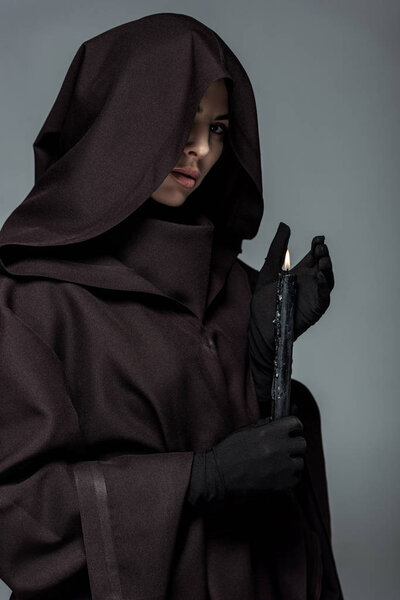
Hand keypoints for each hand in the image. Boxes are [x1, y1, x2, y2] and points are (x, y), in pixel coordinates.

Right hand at [186, 415, 306, 507]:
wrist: (219, 474)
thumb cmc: (229, 452)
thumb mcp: (247, 431)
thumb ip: (266, 425)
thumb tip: (281, 421)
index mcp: (269, 432)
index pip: (295, 423)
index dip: (294, 426)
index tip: (292, 429)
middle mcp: (278, 449)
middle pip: (302, 443)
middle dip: (295, 443)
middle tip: (287, 446)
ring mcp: (281, 468)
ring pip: (301, 462)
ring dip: (293, 461)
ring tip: (281, 461)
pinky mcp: (280, 484)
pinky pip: (296, 478)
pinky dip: (290, 476)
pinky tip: (279, 473)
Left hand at [248, 222, 333, 404]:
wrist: (260, 329)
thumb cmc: (264, 303)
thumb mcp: (268, 271)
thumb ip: (277, 249)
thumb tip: (285, 225)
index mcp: (300, 273)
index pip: (313, 256)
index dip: (317, 246)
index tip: (317, 239)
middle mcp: (310, 283)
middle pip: (323, 265)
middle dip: (323, 255)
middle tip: (319, 247)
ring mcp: (314, 296)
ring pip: (327, 279)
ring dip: (327, 268)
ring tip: (322, 259)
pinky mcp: (315, 309)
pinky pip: (323, 296)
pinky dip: (324, 286)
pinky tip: (320, 276)